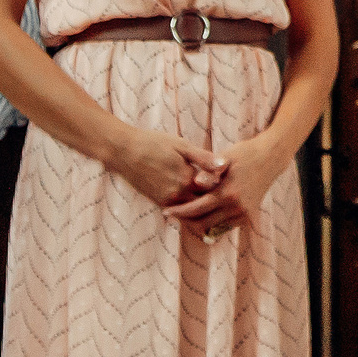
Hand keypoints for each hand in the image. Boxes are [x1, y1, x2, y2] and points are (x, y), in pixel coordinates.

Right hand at [109, 127, 224, 209]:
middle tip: (231, 201)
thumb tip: (224, 165)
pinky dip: (189, 212)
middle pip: (204, 204)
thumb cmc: (153, 143)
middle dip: (217, 203)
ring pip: (192, 213)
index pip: (214, 190)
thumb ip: (203, 158)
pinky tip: (197, 205)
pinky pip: (179, 213)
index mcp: (187, 178)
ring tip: (217, 209)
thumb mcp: (181, 145)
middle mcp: (178, 194)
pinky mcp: (158, 203)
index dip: (225, 188)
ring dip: (204, 210)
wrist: (123, 152)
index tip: (234, 185)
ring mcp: (167, 201)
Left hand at [167, 131, 291, 237]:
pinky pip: (224, 227)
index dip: (179, 212)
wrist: (271, 158)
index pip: (197, 209)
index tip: (165, 212)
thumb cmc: (245, 153)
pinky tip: (203, 215)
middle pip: (203, 223)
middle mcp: (236, 207)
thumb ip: (210, 171)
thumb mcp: (227, 157)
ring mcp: (243, 214)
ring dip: (198, 224)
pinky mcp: (248, 217)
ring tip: (185, 215)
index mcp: (228, 192)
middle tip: (173, 215)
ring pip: (213, 229)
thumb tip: (195, 182)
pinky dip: (212, 224)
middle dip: (186, 221)